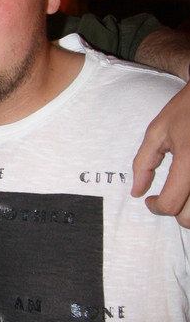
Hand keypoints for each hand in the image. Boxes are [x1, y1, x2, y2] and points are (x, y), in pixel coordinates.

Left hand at [132, 83, 189, 227]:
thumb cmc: (186, 109)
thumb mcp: (158, 131)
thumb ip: (143, 164)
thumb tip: (137, 192)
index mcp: (189, 162)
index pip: (171, 204)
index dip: (155, 207)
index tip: (150, 200)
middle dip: (174, 212)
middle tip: (166, 197)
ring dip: (189, 209)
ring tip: (180, 191)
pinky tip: (188, 185)